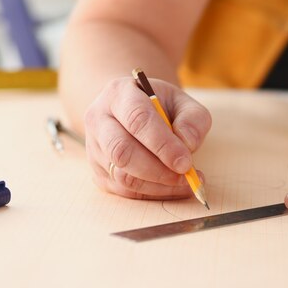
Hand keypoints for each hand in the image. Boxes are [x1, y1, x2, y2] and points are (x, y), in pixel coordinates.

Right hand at [84, 77, 211, 198]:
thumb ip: (192, 119)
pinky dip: (152, 193)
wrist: (132, 111)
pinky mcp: (98, 172)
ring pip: (121, 175)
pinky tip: (173, 187)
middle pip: (122, 151)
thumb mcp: (182, 102)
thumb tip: (188, 144)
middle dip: (159, 169)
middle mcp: (98, 119)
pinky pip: (124, 190)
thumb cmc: (161, 106)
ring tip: (186, 182)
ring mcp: (94, 148)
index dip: (163, 144)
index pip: (137, 119)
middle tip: (187, 175)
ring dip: (158, 185)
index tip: (186, 162)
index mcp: (119, 93)